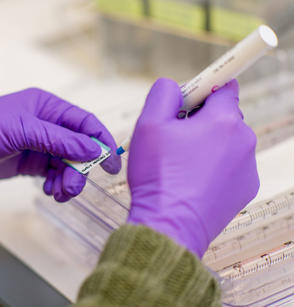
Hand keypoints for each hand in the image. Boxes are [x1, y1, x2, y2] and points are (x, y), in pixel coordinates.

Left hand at [0, 88, 120, 217]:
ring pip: (66, 163)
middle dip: (80, 168)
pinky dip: (56, 184)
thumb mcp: (22, 130)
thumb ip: (60, 140)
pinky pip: (52, 173)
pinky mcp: (26, 163)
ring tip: (59, 193)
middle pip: (78, 146)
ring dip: (69, 179)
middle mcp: (45, 123)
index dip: (102, 141)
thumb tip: (95, 149)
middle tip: (73, 187)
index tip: (112, 165)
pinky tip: (51, 192)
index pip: (84, 122)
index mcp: (46, 106)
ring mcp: (36, 144)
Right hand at [126, 78, 258, 257]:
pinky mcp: (246, 189)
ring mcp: (248, 167)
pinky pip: (230, 166)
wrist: (169, 225)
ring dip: (207, 144)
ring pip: (226, 142)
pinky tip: (192, 181)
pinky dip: (214, 167)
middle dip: (201, 120)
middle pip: (224, 116)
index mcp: (223, 120)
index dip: (201, 89)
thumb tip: (176, 85)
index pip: (224, 86)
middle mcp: (244, 141)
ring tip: (181, 165)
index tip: (187, 100)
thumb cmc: (158, 176)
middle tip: (174, 137)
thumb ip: (163, 92)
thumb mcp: (148, 124)